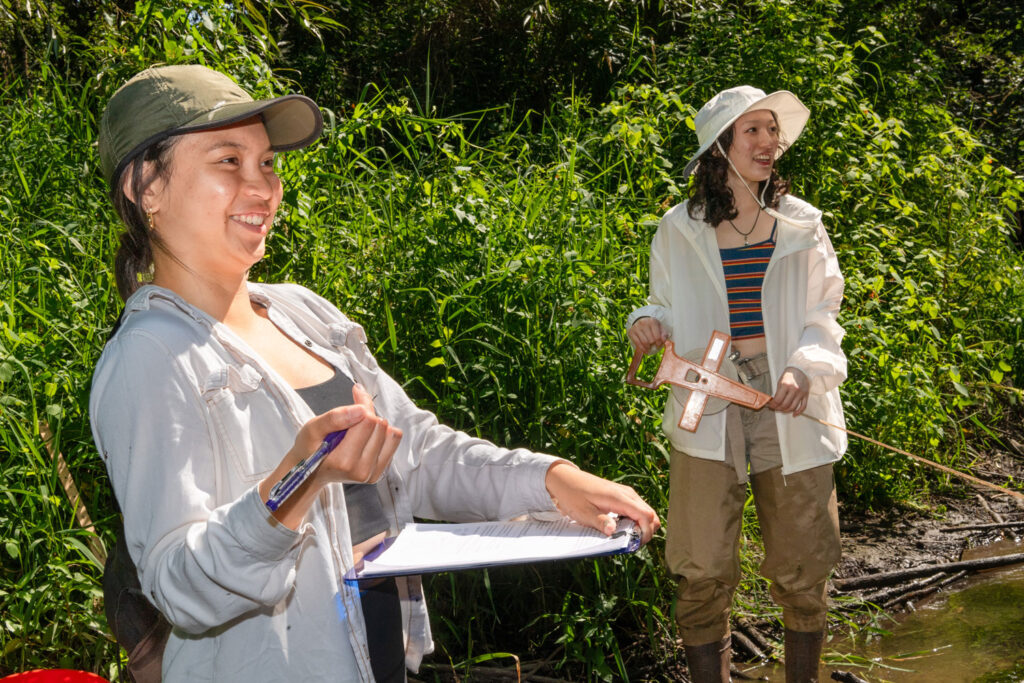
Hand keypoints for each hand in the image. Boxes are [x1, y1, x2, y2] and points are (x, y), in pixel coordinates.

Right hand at [307, 384, 402, 486]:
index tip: (354, 397)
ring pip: (390, 433)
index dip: (361, 405)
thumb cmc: (309, 449)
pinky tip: (365, 437)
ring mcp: (372, 474)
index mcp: (344, 462)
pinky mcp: (379, 472)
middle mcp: (362, 471)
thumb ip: (334, 418)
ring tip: (356, 429)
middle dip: (367, 415)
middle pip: (380, 426)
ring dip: (376, 425)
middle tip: (351, 417)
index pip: (368, 421)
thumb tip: (361, 410)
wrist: (311, 473)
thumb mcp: (312, 429)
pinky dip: (382, 434)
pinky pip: (393, 442)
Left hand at [544, 461, 659, 543]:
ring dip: (641, 527)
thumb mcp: (583, 512)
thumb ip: (600, 522)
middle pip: (651, 514)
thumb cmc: (573, 495)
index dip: (646, 532)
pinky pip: (637, 510)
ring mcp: (626, 494)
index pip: (646, 515)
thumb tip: (613, 532)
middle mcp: (627, 494)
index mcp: (619, 497)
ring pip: (646, 512)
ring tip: (625, 537)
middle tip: (631, 543)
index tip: (635, 544)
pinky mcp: (622, 496)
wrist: (565, 479)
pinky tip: (621, 528)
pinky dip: (635, 521)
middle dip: (646, 532)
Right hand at [627, 317, 668, 354]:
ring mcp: (636, 328)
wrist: (639, 319)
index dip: (659, 343)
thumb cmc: (651, 325)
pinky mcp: (631, 332)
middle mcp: (643, 323)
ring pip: (644, 342)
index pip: (657, 336)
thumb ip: (663, 333)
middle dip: (653, 345)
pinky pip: (637, 343)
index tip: (659, 345)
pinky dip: (642, 348)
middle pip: (651, 340)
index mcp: (652, 321)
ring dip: (648, 348)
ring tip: (649, 349)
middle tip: (654, 346)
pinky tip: (645, 351)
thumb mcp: (659, 326)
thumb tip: (663, 340)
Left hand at [768, 367, 809, 415]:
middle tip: (775, 408)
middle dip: (778, 408)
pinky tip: (794, 414)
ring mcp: (801, 393)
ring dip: (786, 411)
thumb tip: (773, 402)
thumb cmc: (789, 375)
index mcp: (786, 385)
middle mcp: (794, 390)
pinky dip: (798, 412)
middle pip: (785, 405)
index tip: (770, 406)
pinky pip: (803, 406)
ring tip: (782, 410)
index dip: (773, 405)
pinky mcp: (806, 395)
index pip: (778, 400)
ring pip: (793, 407)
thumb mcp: (780, 382)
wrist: (800, 369)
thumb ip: (778, 392)